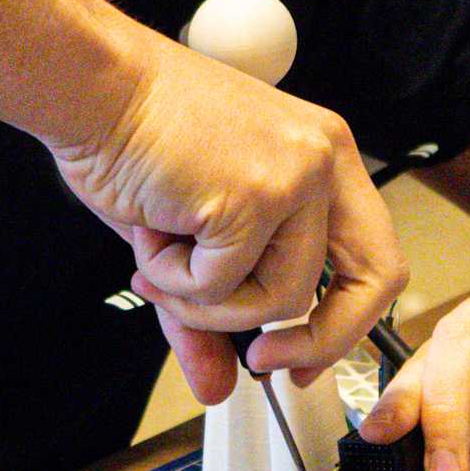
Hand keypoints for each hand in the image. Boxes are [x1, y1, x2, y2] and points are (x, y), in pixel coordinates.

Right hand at [49, 25, 406, 403]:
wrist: (92, 85)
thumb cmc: (136, 139)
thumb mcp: (192, 234)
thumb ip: (213, 309)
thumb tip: (217, 385)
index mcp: (324, 156)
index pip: (376, 255)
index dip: (347, 321)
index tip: (301, 357)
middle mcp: (324, 159)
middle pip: (372, 281)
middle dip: (320, 340)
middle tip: (263, 361)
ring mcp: (296, 176)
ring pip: (283, 300)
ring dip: (209, 304)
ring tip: (161, 259)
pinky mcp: (255, 196)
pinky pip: (223, 289)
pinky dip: (174, 282)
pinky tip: (151, 234)